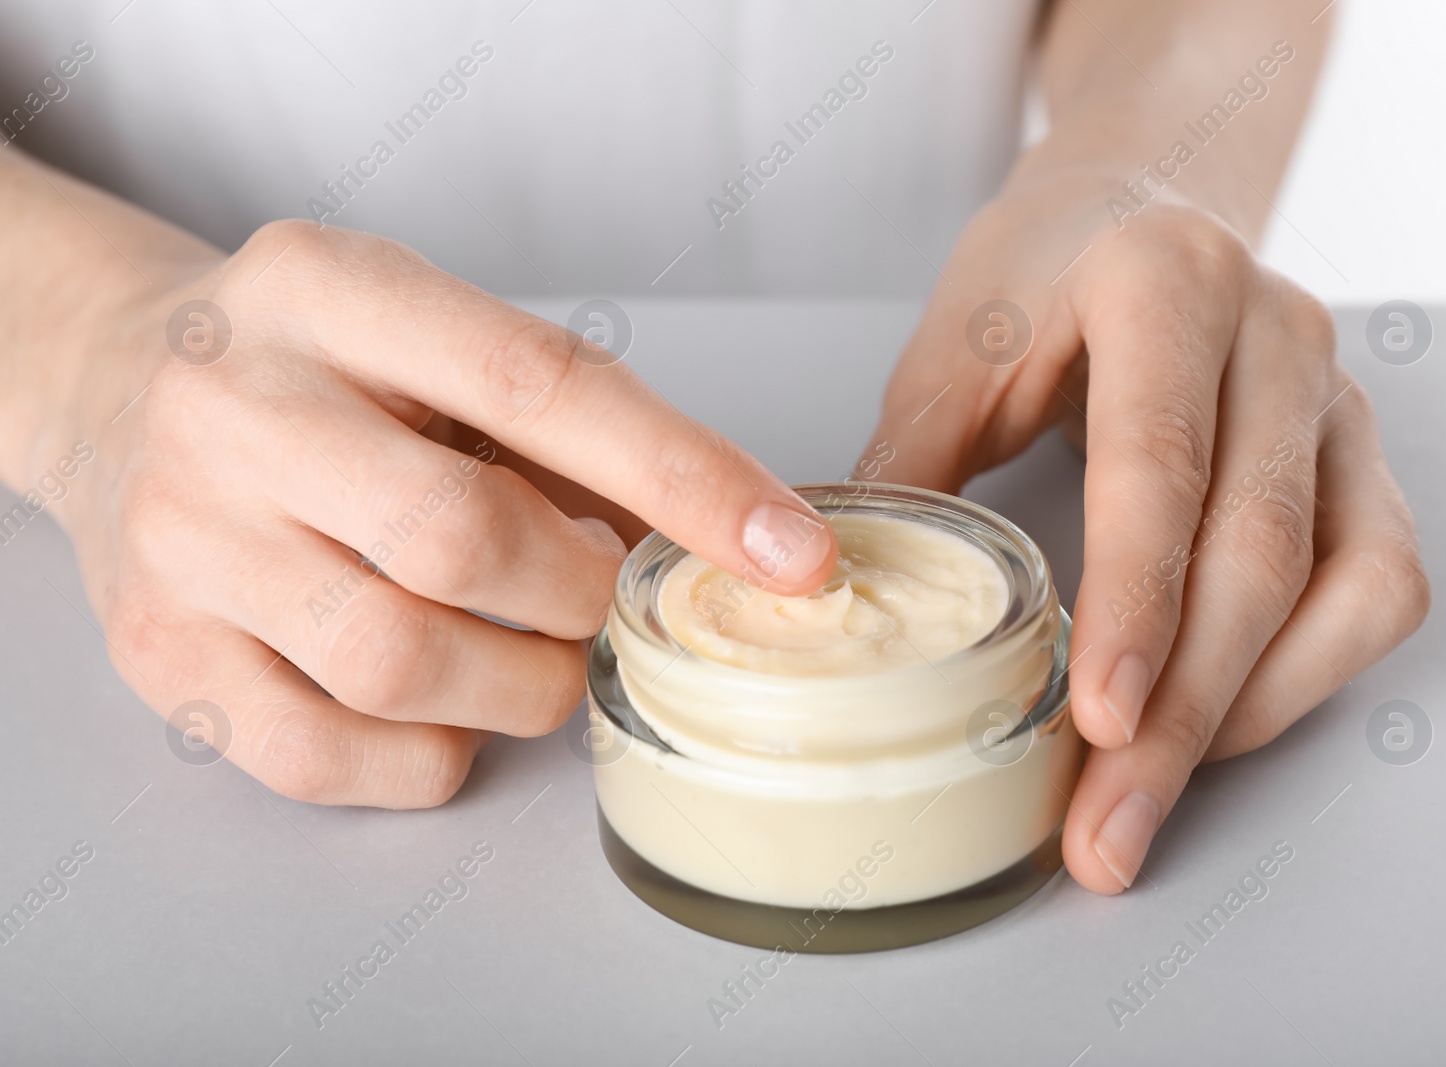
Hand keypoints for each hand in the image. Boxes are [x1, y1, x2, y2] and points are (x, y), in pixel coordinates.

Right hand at [47, 218, 835, 806]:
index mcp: (330, 289)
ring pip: (397, 660)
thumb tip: (745, 539)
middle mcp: (235, 401)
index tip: (792, 552)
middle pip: (461, 538)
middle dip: (576, 594)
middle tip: (596, 597)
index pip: (541, 383)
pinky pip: (325, 755)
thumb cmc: (324, 373)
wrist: (116, 385)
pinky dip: (429, 755)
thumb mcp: (436, 343)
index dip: (686, 476)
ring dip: (520, 686)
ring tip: (536, 658)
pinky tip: (448, 709)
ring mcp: (180, 534)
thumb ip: (572, 430)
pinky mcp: (159, 652)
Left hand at [865, 192, 1428, 893]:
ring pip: (1341, 583)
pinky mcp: (1363, 455)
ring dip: (1248, 710)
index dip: (1135, 601)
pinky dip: (1306, 673)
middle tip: (1108, 825)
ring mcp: (1336, 396)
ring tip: (1149, 798)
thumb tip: (839, 607)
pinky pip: (1380, 584)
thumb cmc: (1042, 273)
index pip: (1161, 462)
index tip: (1098, 720)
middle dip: (1182, 710)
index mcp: (1160, 283)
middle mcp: (1274, 334)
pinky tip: (1219, 721)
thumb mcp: (954, 346)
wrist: (1143, 201)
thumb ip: (911, 465)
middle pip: (1254, 549)